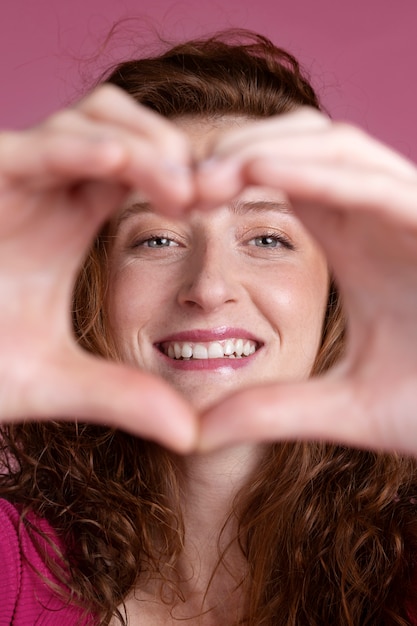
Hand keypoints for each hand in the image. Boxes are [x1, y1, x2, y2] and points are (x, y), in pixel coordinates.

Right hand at [0, 85, 197, 451]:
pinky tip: (119, 163)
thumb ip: (123, 398)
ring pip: (88, 118)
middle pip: (127, 126)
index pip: (147, 169)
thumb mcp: (56, 381)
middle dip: (172, 147)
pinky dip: (75, 149)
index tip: (223, 207)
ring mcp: (13, 180)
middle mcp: (49, 191)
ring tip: (179, 189)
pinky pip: (31, 149)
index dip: (188, 177)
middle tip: (209, 194)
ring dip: (139, 141)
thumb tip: (191, 436)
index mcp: (75, 219)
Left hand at [197, 109, 416, 454]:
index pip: (281, 176)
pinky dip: (317, 173)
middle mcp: (377, 216)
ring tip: (205, 176)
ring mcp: (409, 213)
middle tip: (178, 181)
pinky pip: (372, 183)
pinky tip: (259, 174)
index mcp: (351, 240)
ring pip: (333, 146)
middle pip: (300, 142)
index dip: (225, 177)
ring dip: (266, 149)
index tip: (173, 200)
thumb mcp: (346, 405)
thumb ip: (275, 410)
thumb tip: (198, 434)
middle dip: (237, 149)